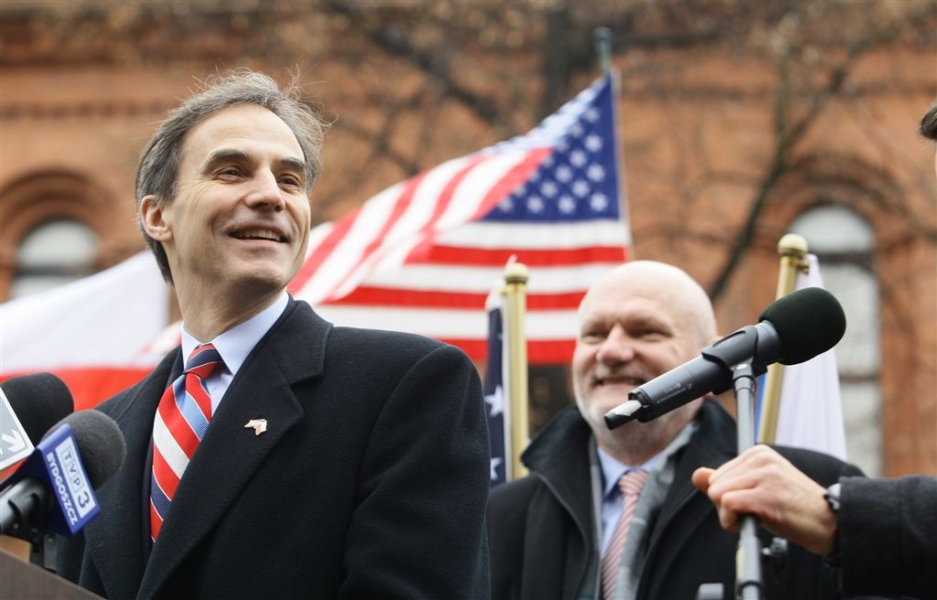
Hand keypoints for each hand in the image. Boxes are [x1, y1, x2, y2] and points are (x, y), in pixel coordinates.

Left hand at [691, 445, 837, 555]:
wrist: (831, 524)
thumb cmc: (794, 508)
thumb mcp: (757, 489)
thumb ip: (726, 481)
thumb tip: (697, 474)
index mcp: (758, 454)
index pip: (716, 477)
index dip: (727, 498)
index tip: (750, 505)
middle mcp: (761, 459)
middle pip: (714, 486)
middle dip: (727, 507)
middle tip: (754, 515)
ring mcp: (765, 476)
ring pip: (718, 495)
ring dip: (730, 516)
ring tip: (757, 518)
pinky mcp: (767, 496)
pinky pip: (728, 505)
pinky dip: (732, 521)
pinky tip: (754, 524)